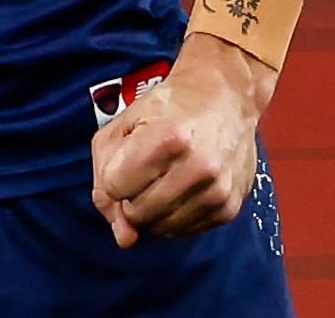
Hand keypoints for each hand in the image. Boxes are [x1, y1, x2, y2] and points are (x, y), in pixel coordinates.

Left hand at [90, 35, 274, 246]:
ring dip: (151, 210)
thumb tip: (122, 237)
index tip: (126, 159)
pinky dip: (173, 217)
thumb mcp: (123, 124)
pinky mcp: (230, 208)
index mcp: (168, 138)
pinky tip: (179, 190)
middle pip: (137, 213)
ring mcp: (217, 191)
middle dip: (131, 196)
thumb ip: (104, 176)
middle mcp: (199, 168)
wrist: (224, 97)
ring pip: (160, 228)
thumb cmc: (167, 108)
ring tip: (163, 179)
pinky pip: (185, 232)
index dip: (113, 175)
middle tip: (145, 170)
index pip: (115, 187)